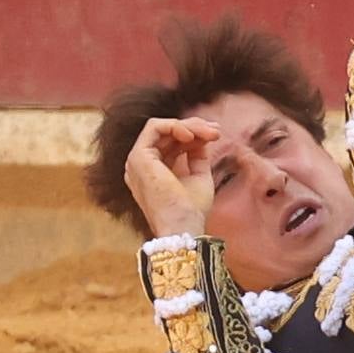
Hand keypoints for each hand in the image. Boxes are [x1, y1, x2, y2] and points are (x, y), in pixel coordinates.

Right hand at [124, 117, 219, 240]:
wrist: (183, 227)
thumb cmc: (191, 209)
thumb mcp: (198, 175)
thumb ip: (197, 154)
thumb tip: (202, 136)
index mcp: (153, 171)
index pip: (172, 143)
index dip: (195, 134)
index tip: (216, 135)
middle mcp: (142, 165)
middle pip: (167, 134)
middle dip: (195, 127)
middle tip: (216, 131)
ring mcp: (137, 161)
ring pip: (162, 128)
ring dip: (189, 126)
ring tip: (210, 133)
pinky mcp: (138, 157)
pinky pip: (154, 127)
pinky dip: (175, 126)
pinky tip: (192, 135)